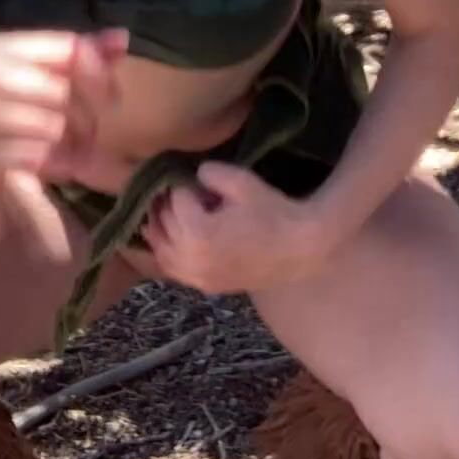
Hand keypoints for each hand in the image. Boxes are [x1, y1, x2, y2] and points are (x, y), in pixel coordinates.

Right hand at [0, 27, 127, 200]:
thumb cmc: (8, 114)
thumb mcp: (45, 80)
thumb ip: (84, 58)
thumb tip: (121, 38)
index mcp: (4, 47)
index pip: (67, 47)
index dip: (98, 73)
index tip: (111, 98)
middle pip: (58, 88)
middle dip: (85, 115)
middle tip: (91, 132)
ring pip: (47, 124)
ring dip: (70, 144)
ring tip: (74, 150)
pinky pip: (31, 156)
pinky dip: (53, 163)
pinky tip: (57, 166)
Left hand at [141, 161, 330, 293]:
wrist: (300, 249)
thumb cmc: (273, 212)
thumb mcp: (241, 181)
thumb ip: (210, 172)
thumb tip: (193, 176)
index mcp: (198, 233)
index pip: (174, 200)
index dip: (181, 183)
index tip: (188, 174)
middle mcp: (191, 260)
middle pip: (163, 225)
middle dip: (166, 203)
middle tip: (176, 187)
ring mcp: (197, 277)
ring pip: (161, 252)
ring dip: (158, 229)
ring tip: (165, 209)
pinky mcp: (205, 286)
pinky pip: (173, 270)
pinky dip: (166, 252)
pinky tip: (170, 237)